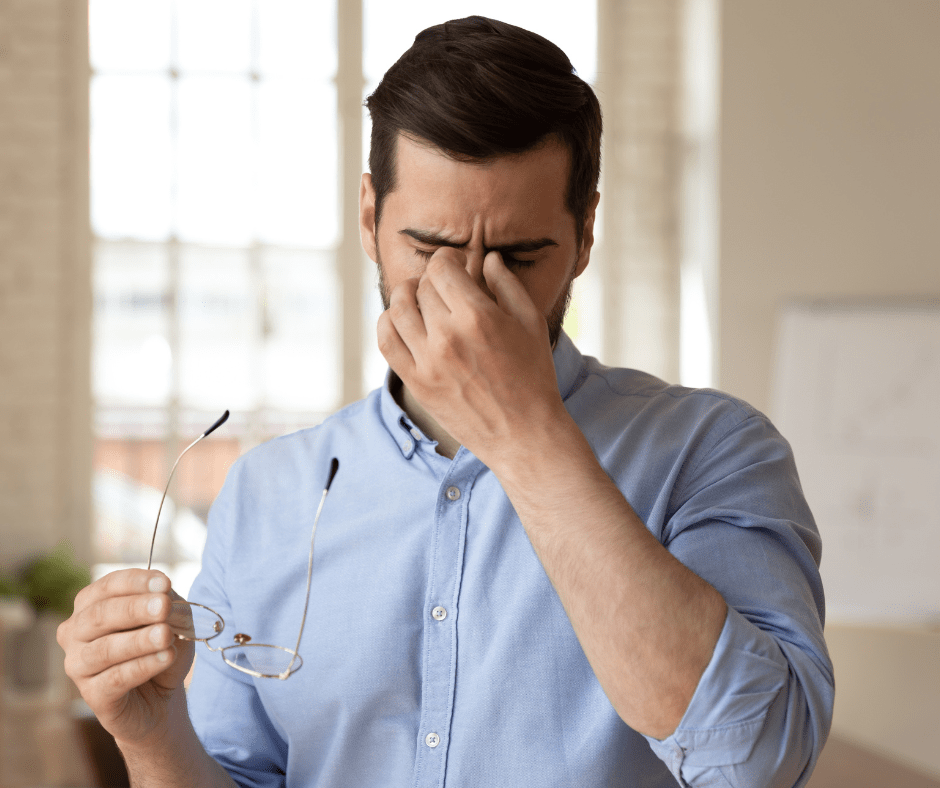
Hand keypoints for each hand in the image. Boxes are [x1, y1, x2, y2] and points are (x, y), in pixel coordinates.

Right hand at [57, 569, 194, 745]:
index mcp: (91, 605)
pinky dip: (144, 665)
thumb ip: (169, 605)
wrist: (161, 698)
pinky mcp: (92, 696)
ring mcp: (78, 666)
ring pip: (105, 649)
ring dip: (139, 640)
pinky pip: (116, 678)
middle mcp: (76, 633)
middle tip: (164, 606)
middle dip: (135, 608)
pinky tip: (166, 656)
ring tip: (166, 634)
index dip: (136, 582)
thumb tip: (165, 596)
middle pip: (101, 615)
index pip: (108, 586)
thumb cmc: (161, 649)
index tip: (164, 582)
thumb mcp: (173, 620)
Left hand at [377, 249, 565, 467]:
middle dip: (433, 281)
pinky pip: (386, 341)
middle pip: (422, 287)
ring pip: (398, 309)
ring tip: (419, 299)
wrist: (523, 433)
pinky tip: (401, 321)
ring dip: (406, 296)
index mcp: (478, 316)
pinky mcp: (416, 382)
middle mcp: (448, 336)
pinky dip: (388, 323)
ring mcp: (428, 361)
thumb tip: (488, 258)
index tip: (454, 265)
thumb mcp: (530, 323)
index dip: (447, 260)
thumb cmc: (534, 376)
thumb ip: (507, 285)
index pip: (442, 268)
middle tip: (444, 287)